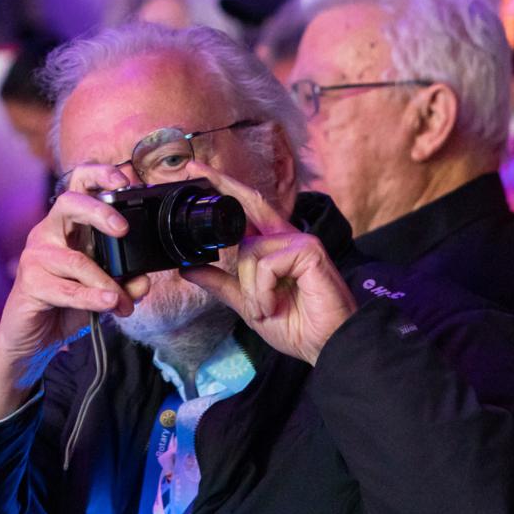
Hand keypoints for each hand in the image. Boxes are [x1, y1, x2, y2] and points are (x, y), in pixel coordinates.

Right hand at [0, 163, 149, 421]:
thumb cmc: (66, 305)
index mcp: (67, 225)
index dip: (100, 174)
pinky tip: (108, 304)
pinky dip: (91, 298)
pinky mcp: (29, 282)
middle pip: (68, 202)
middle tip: (123, 229)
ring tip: (123, 302)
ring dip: (106, 283)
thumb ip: (124, 281)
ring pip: (76, 260)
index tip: (126, 180)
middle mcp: (48, 233)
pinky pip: (66, 288)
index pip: (78, 185)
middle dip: (98, 210)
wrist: (32, 339)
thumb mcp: (102, 290)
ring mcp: (35, 256)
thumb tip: (144, 279)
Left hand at [179, 161, 358, 365]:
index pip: (246, 210)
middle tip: (192, 167)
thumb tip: (188, 267)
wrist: (326, 346)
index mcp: (274, 246)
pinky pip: (265, 265)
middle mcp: (286, 237)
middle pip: (250, 202)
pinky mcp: (309, 251)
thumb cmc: (296, 325)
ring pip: (249, 250)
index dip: (223, 189)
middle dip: (221, 184)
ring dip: (249, 289)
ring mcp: (299, 241)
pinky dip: (262, 292)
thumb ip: (221, 283)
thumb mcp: (248, 304)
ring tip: (265, 309)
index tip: (196, 171)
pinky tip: (273, 306)